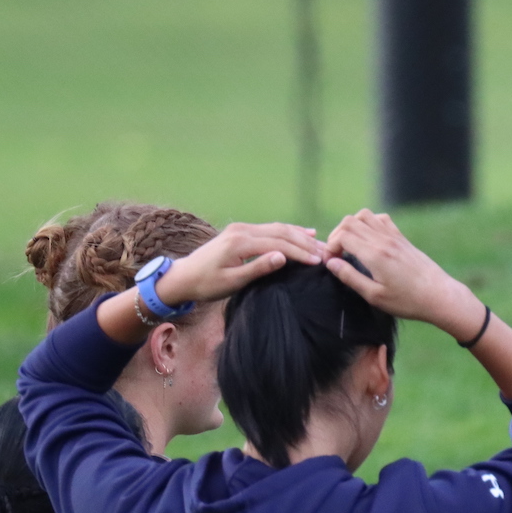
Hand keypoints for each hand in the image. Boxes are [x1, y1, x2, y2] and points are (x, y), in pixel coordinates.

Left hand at [152, 222, 324, 304]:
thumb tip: (283, 257)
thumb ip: (258, 268)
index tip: (319, 261)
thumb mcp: (232, 282)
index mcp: (240, 242)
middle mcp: (242, 230)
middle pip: (281, 231)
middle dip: (306, 242)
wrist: (184, 276)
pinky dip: (289, 231)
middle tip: (327, 253)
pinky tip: (306, 232)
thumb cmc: (207, 285)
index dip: (300, 252)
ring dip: (301, 235)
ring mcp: (241, 228)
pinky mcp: (241, 231)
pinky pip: (270, 228)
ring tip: (322, 244)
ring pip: (278, 227)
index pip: (278, 244)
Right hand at [324, 209, 482, 337]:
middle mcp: (384, 240)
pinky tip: (369, 240)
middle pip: (350, 221)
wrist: (439, 296)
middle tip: (337, 254)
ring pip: (365, 215)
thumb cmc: (408, 301)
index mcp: (375, 255)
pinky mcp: (402, 238)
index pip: (342, 235)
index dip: (330, 246)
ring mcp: (394, 237)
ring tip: (350, 245)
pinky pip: (382, 219)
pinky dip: (369, 223)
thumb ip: (351, 278)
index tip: (330, 261)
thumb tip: (331, 263)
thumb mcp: (375, 296)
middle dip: (336, 235)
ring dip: (351, 226)